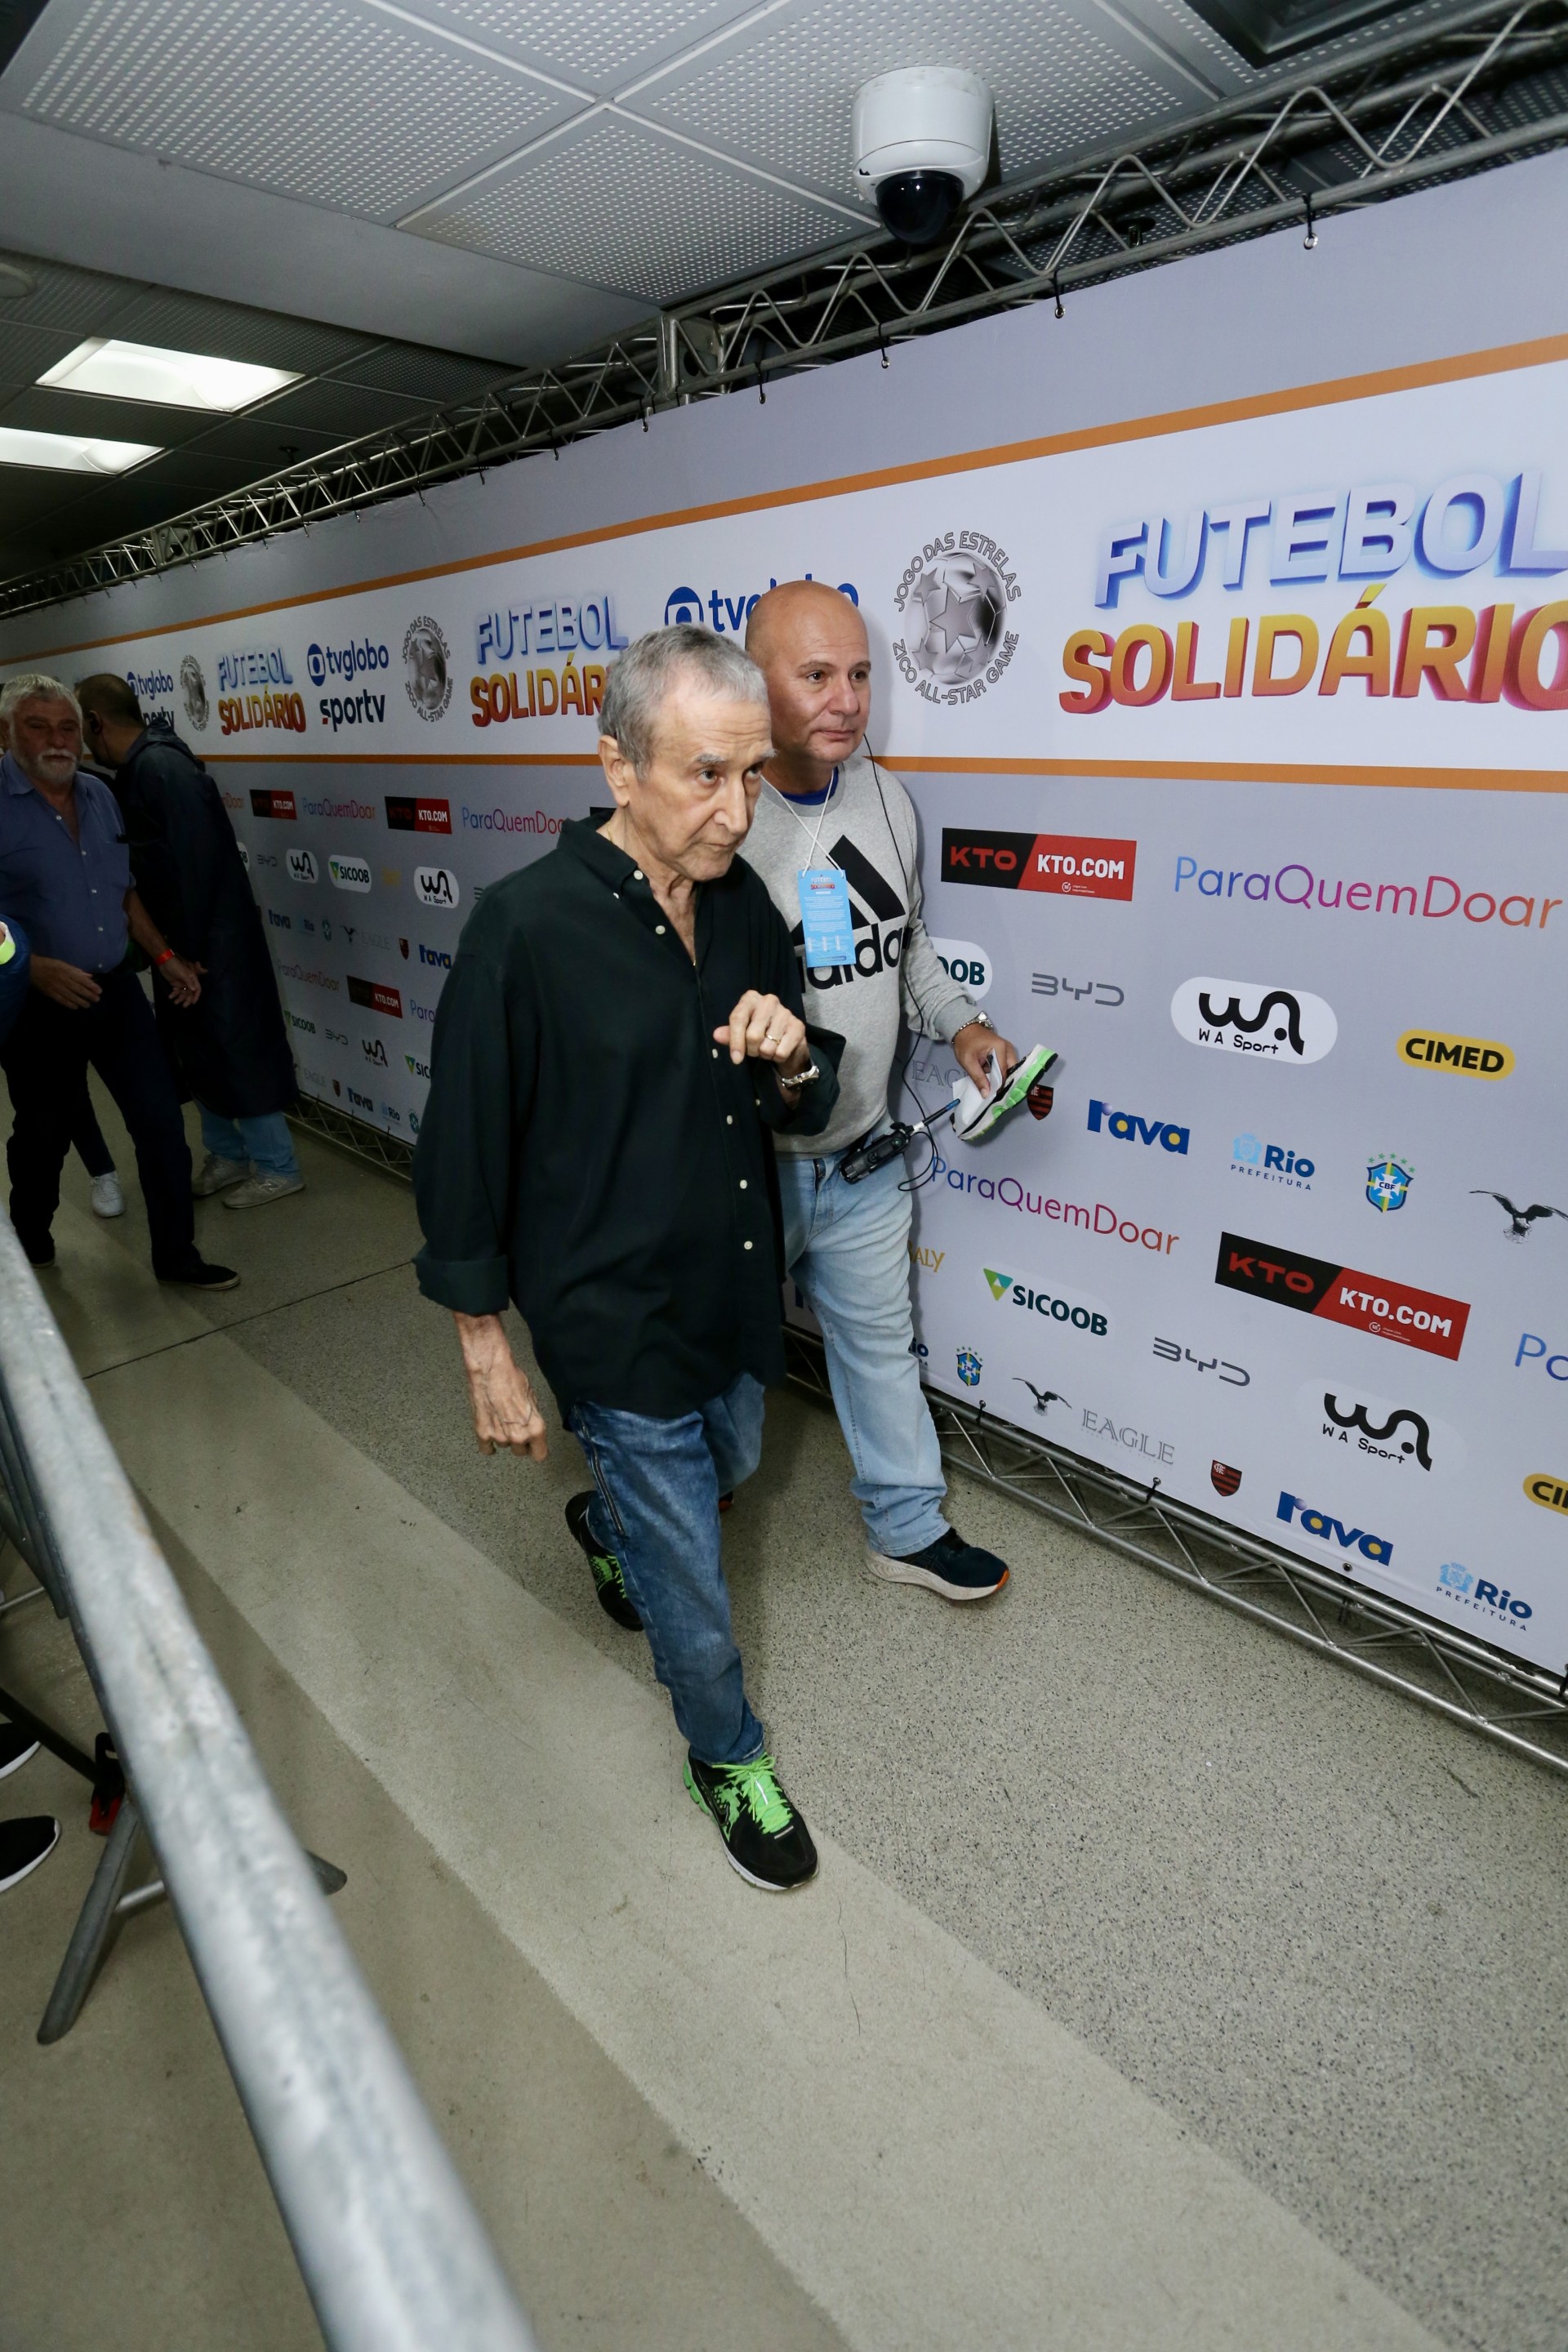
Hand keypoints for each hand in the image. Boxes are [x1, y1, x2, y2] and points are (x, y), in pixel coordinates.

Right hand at [30, 956, 100, 1009]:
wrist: (31, 967)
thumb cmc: (49, 964)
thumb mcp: (64, 964)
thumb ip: (77, 971)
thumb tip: (89, 976)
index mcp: (68, 971)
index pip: (83, 980)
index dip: (92, 986)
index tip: (99, 991)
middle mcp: (63, 979)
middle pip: (79, 989)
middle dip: (89, 995)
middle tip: (97, 999)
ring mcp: (56, 987)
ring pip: (71, 996)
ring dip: (80, 1001)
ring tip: (87, 1005)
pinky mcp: (50, 993)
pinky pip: (61, 1000)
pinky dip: (68, 1004)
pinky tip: (75, 1007)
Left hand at [159, 953, 202, 1006]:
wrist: (164, 961)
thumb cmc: (175, 966)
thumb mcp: (183, 973)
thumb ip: (189, 981)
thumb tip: (194, 990)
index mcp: (192, 978)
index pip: (197, 988)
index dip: (196, 996)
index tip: (193, 1002)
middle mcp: (188, 982)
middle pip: (190, 993)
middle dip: (187, 999)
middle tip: (184, 1006)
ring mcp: (182, 983)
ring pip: (183, 993)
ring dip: (180, 998)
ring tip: (175, 1002)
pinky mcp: (176, 984)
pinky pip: (177, 991)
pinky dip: (174, 994)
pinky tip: (170, 997)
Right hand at [453, 1312, 548, 1459]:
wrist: (490, 1370)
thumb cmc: (512, 1379)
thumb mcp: (532, 1399)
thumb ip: (533, 1419)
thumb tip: (532, 1428)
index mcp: (536, 1428)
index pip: (540, 1455)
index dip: (536, 1449)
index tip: (534, 1446)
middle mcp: (518, 1436)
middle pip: (520, 1452)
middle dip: (519, 1442)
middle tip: (515, 1426)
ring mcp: (499, 1437)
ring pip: (504, 1446)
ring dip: (503, 1437)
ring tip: (500, 1419)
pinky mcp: (482, 1433)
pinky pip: (487, 1449)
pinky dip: (488, 1444)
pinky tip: (490, 1434)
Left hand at [713, 991, 808, 1076]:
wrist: (786, 1042)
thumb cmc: (759, 1034)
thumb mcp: (740, 1034)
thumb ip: (729, 1034)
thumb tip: (717, 1035)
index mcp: (751, 999)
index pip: (738, 1018)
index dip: (735, 1041)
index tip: (736, 1059)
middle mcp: (769, 1001)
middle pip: (753, 1035)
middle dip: (752, 1050)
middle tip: (755, 1050)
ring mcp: (785, 1013)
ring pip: (767, 1046)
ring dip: (765, 1054)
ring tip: (767, 1049)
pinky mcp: (798, 1026)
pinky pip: (781, 1052)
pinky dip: (777, 1058)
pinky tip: (779, 1050)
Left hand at [952, 1021, 1018, 1096]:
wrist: (964, 1029)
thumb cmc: (965, 1043)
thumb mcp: (968, 1061)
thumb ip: (978, 1078)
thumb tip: (987, 1094)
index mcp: (1000, 1048)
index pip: (1003, 1072)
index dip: (998, 1085)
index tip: (992, 1096)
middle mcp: (1008, 1048)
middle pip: (1010, 1071)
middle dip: (1003, 1083)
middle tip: (995, 1094)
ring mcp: (1008, 1050)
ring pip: (1009, 1070)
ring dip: (1002, 1078)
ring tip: (993, 1088)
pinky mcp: (1005, 1052)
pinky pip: (1006, 1066)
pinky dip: (1000, 1074)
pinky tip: (993, 1081)